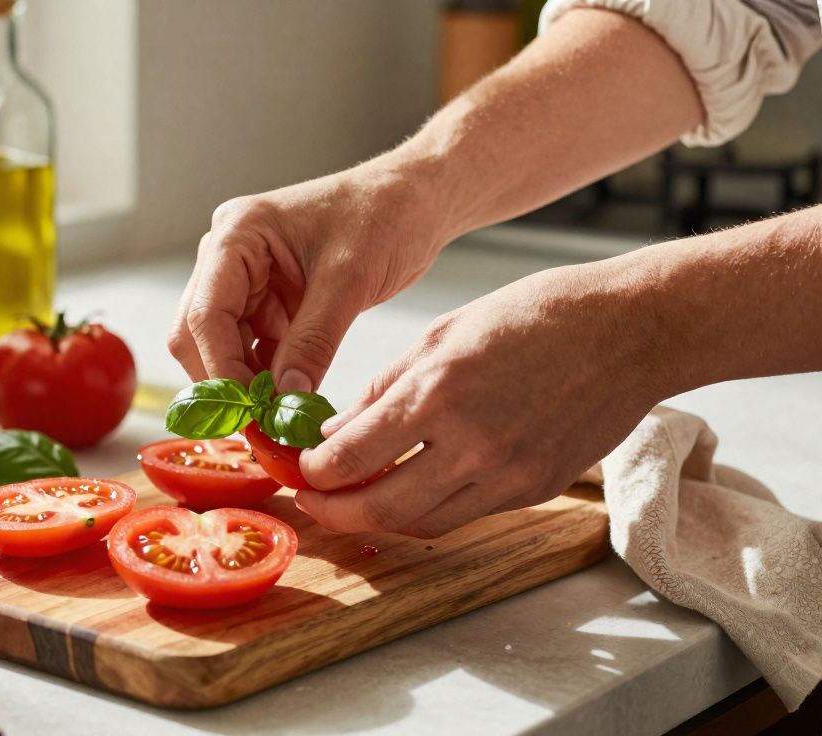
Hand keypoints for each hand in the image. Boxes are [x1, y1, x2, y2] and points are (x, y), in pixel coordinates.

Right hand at [168, 164, 449, 391]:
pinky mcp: (267, 298)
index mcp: (237, 233)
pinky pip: (251, 346)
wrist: (414, 199)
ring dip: (244, 381)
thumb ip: (313, 341)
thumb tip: (284, 400)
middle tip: (258, 422)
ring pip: (221, 344)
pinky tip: (288, 398)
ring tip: (278, 416)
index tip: (249, 412)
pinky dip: (265, 375)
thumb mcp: (349, 280)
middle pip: (197, 332)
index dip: (221, 369)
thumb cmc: (384, 213)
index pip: (206, 313)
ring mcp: (245, 277)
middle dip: (224, 379)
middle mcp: (228, 254)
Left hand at [294, 262, 666, 536]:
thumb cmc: (538, 316)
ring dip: (379, 517)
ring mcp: (506, 474)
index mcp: (438, 392)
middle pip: (378, 506)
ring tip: (353, 501)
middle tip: (311, 501)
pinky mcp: (534, 489)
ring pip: (421, 523)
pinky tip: (408, 491)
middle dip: (333, 510)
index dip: (313, 472)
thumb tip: (336, 430)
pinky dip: (427, 510)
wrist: (631, 332)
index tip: (299, 468)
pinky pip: (464, 515)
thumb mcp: (443, 333)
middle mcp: (470, 443)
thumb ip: (384, 388)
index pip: (350, 457)